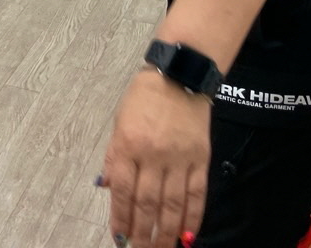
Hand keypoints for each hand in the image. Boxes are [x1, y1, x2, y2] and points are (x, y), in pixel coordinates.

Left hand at [100, 70, 210, 247]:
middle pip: (147, 203)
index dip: (121, 218)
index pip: (123, 190)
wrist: (179, 78)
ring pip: (172, 205)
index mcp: (128, 144)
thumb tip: (109, 189)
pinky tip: (188, 235)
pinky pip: (197, 195)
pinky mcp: (201, 159)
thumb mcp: (119, 124)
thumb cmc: (143, 99)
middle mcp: (153, 155)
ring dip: (166, 232)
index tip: (119, 238)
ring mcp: (179, 158)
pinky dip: (193, 218)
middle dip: (142, 233)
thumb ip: (114, 157)